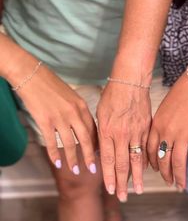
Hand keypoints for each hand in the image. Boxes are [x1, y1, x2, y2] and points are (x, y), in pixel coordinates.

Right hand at [8, 57, 96, 174]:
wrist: (32, 74)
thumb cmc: (51, 84)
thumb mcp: (71, 95)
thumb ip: (78, 110)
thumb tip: (82, 125)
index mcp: (81, 106)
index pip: (93, 129)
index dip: (96, 143)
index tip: (98, 153)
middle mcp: (74, 113)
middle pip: (86, 139)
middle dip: (90, 156)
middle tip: (93, 169)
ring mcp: (60, 118)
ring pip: (70, 144)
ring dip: (73, 159)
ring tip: (76, 170)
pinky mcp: (45, 121)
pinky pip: (52, 142)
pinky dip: (55, 155)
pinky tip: (57, 163)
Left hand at [97, 82, 150, 201]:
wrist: (130, 81)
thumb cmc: (111, 95)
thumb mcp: (99, 113)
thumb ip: (100, 133)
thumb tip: (101, 151)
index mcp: (107, 131)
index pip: (108, 160)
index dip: (109, 177)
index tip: (111, 189)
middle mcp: (121, 134)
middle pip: (122, 164)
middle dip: (122, 182)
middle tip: (124, 196)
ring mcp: (136, 131)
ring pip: (136, 159)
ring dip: (137, 176)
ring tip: (138, 189)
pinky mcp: (146, 127)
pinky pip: (147, 147)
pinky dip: (147, 160)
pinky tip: (147, 169)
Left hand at [148, 68, 187, 188]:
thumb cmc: (180, 93)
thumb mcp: (162, 107)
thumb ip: (158, 123)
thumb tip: (157, 136)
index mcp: (155, 125)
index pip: (148, 150)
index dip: (150, 162)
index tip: (152, 170)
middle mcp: (166, 133)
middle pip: (162, 159)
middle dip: (164, 173)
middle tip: (167, 181)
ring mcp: (182, 136)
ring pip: (178, 163)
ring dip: (178, 177)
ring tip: (179, 186)